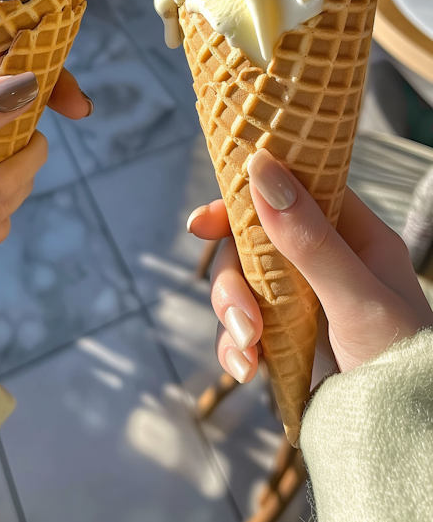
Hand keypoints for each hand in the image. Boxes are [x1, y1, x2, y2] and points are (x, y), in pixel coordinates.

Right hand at [188, 149, 432, 383]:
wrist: (404, 438)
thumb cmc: (402, 363)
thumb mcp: (358, 298)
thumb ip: (309, 239)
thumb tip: (261, 170)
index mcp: (353, 237)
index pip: (292, 192)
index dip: (245, 198)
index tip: (203, 222)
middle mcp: (323, 262)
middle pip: (251, 242)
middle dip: (234, 279)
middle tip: (241, 316)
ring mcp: (301, 300)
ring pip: (240, 284)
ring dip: (232, 315)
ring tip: (249, 351)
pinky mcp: (284, 337)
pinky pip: (241, 327)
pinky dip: (235, 347)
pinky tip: (247, 370)